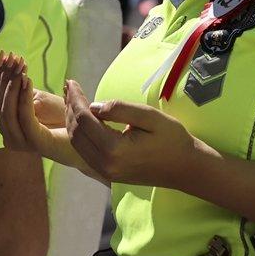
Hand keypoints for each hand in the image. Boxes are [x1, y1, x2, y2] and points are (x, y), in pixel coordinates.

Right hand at [0, 52, 55, 151]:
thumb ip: (15, 92)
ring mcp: (21, 142)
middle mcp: (10, 136)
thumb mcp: (35, 101)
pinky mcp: (35, 142)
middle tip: (10, 56)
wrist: (88, 140)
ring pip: (7, 110)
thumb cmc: (63, 119)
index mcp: (7, 126)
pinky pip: (24, 117)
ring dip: (13, 85)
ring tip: (20, 66)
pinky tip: (27, 80)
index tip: (3, 54)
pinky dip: (23, 97)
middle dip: (4, 77)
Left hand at [65, 80, 204, 188]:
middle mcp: (105, 164)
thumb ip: (120, 109)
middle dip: (70, 108)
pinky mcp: (107, 174)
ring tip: (73, 99)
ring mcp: (105, 172)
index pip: (84, 120)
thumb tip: (93, 106)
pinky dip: (80, 133)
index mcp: (114, 150)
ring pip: (77, 144)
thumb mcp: (150, 116)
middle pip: (76, 133)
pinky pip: (85, 152)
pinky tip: (83, 118)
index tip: (71, 81)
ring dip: (72, 120)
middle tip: (69, 87)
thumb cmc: (172, 139)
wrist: (185, 168)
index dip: (76, 99)